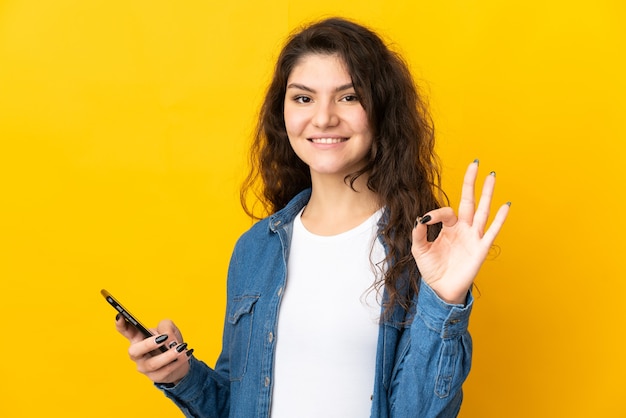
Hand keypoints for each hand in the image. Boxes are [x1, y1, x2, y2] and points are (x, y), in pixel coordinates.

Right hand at [116, 316, 192, 384]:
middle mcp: (137, 353)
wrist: (180, 360)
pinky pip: (164, 372)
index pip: (125, 331)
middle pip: (135, 351)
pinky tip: (185, 355)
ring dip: (168, 355)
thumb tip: (167, 338)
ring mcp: (144, 366)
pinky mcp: (155, 377)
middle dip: (149, 344)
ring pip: (152, 364)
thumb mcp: (170, 329)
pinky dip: (176, 363)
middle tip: (163, 338)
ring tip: (181, 348)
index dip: (121, 324)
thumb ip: (166, 327)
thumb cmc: (170, 342)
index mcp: (138, 337)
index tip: (120, 316)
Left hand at [411, 160, 509, 303]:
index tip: (426, 222)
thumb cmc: (432, 269)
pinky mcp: (481, 248)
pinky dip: (500, 219)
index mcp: (448, 227)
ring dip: (487, 193)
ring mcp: (473, 237)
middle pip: (469, 200)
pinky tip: (506, 205)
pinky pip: (492, 231)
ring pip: (482, 210)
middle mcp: (463, 229)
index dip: (435, 214)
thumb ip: (418, 233)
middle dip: (471, 182)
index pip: (446, 211)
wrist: (441, 289)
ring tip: (492, 176)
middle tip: (475, 163)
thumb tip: (421, 218)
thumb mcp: (419, 249)